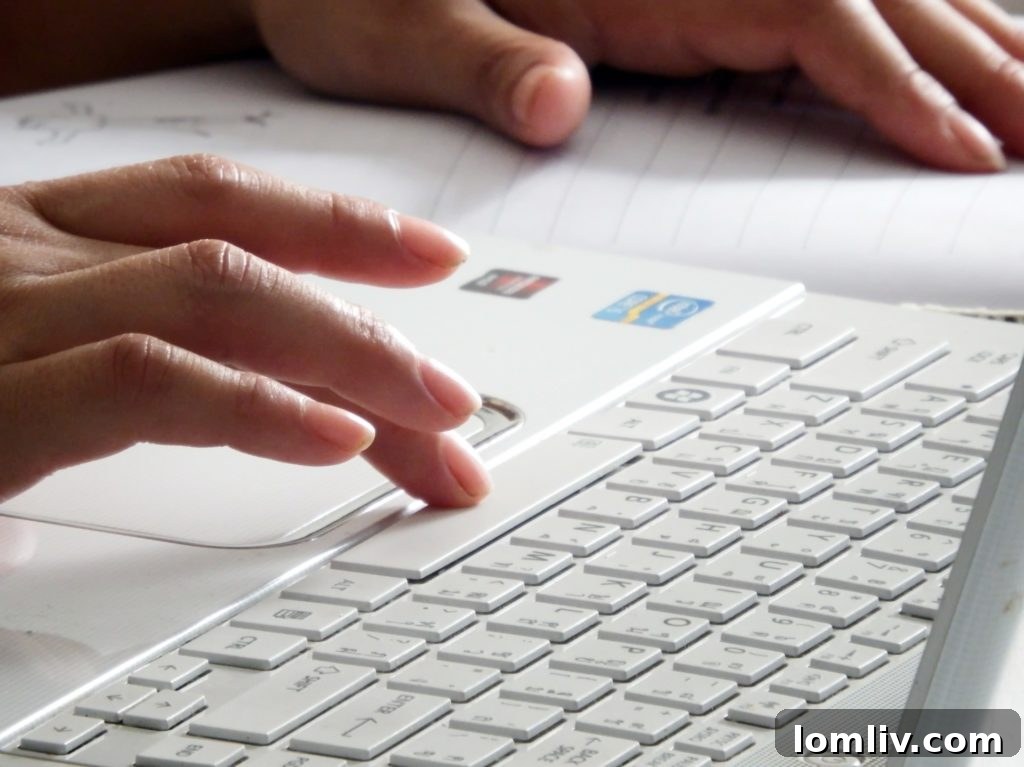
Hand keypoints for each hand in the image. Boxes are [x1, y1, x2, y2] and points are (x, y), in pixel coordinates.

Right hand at [0, 155, 489, 505]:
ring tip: (431, 417)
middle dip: (368, 323)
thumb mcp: (33, 356)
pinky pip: (148, 382)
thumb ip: (142, 356)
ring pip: (218, 295)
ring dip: (350, 356)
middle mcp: (31, 258)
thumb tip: (283, 396)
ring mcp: (11, 320)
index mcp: (46, 238)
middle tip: (456, 393)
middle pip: (242, 255)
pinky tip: (335, 439)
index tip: (430, 252)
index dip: (336, 222)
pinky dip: (259, 407)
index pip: (215, 199)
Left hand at [249, 0, 1023, 171]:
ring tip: (1021, 100)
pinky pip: (804, 17)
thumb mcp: (394, 31)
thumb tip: (557, 103)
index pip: (800, 17)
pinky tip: (925, 59)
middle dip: (964, 61)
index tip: (959, 146)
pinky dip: (883, 42)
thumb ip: (481, 64)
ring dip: (949, 42)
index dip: (890, 81)